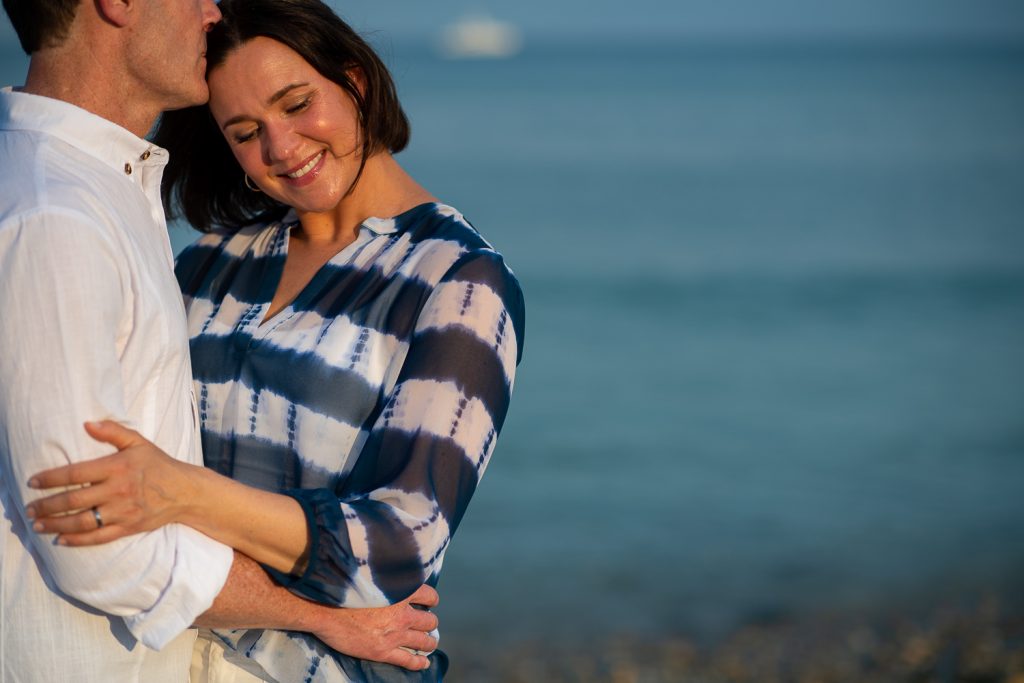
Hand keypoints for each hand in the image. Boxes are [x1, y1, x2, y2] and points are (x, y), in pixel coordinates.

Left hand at [24, 420, 192, 544]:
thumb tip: (87, 424)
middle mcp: (118, 490)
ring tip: (37, 525)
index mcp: (117, 467)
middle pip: (74, 500)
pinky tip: (61, 540)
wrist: (185, 492)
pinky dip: (77, 541)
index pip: (76, 474)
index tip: (33, 482)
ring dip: (56, 525)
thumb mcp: (139, 442)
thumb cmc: (159, 465)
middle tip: (28, 508)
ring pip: (82, 522)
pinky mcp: (128, 527)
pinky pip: (98, 537)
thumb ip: (112, 432)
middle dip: (47, 506)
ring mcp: (123, 511)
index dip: (51, 478)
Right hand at [313, 585, 440, 670]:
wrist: (326, 610)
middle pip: (429, 621)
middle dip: (430, 623)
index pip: (428, 595)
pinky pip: (409, 660)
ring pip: (424, 641)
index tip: (429, 602)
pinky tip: (424, 663)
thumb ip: (389, 581)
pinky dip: (419, 663)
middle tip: (427, 624)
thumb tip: (395, 580)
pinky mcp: (384, 652)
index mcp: (401, 592)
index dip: (431, 600)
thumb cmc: (345, 591)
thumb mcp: (372, 578)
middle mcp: (402, 614)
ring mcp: (395, 635)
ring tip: (429, 643)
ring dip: (429, 643)